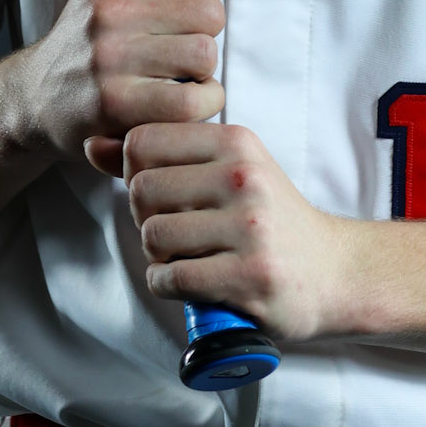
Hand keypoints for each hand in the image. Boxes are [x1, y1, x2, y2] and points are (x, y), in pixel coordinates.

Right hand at [7, 0, 254, 159]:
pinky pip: (193, 100)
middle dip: (202, 35)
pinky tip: (180, 103)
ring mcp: (111, 55)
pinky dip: (201, 105)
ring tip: (175, 76)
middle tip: (174, 51)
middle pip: (211, 13)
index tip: (174, 12)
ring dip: (202, 74)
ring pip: (206, 55)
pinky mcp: (116, 102)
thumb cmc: (96, 38)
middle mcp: (110, 6)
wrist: (35, 97)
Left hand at [85, 119, 356, 342]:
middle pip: (141, 190)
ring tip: (187, 256)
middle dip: (145, 217)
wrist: (335, 273)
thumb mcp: (227, 171)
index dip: (136, 172)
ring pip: (152, 236)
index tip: (163, 193)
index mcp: (237, 142)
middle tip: (175, 231)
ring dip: (157, 256)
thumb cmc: (269, 220)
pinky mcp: (249, 276)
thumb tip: (90, 143)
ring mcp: (249, 228)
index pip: (142, 141)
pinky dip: (169, 285)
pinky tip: (192, 281)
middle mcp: (244, 178)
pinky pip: (170, 278)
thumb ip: (160, 156)